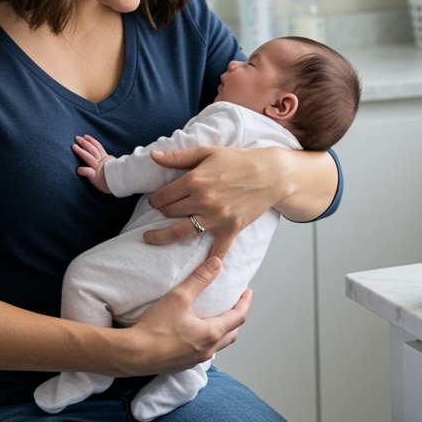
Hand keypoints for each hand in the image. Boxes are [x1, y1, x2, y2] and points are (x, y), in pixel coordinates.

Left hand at [73, 134, 114, 194]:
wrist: (124, 182)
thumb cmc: (119, 176)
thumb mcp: (115, 165)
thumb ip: (111, 162)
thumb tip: (110, 159)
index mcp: (106, 158)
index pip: (98, 147)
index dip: (92, 141)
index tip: (86, 136)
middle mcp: (101, 161)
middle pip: (92, 149)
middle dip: (84, 143)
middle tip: (77, 137)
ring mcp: (98, 168)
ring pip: (88, 157)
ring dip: (80, 151)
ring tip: (74, 146)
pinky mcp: (95, 176)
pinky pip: (87, 172)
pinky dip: (82, 170)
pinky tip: (78, 170)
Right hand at [117, 257, 251, 375]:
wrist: (132, 355)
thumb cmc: (155, 327)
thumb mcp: (179, 297)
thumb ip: (200, 278)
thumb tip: (217, 262)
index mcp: (211, 333)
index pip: (238, 317)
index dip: (245, 303)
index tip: (247, 293)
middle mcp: (207, 350)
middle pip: (232, 334)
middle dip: (236, 319)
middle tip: (235, 306)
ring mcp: (194, 360)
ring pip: (217, 346)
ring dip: (221, 333)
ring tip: (216, 320)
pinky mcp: (181, 366)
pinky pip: (201, 353)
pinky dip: (206, 342)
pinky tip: (195, 336)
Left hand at [142, 146, 292, 261]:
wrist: (271, 174)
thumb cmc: (240, 160)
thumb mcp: (207, 152)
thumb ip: (178, 156)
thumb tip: (153, 156)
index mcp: (195, 180)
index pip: (163, 195)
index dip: (155, 199)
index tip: (155, 201)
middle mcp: (203, 201)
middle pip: (169, 213)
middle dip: (162, 212)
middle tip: (161, 212)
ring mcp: (217, 217)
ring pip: (181, 232)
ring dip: (163, 237)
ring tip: (151, 239)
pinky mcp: (231, 228)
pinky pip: (218, 250)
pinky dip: (209, 261)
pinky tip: (199, 268)